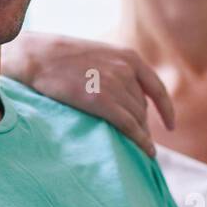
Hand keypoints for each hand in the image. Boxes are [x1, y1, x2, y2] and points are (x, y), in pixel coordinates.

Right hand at [3, 32, 174, 155]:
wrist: (37, 55)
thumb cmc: (61, 56)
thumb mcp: (97, 54)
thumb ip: (115, 69)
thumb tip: (126, 91)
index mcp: (128, 57)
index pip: (157, 89)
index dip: (166, 109)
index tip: (170, 125)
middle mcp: (126, 70)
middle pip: (143, 107)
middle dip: (143, 124)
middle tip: (138, 140)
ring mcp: (115, 85)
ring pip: (138, 118)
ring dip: (141, 135)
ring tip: (140, 149)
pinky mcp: (101, 101)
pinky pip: (130, 126)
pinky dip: (142, 141)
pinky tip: (147, 152)